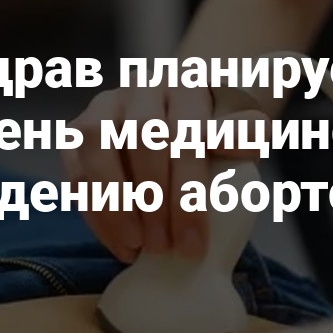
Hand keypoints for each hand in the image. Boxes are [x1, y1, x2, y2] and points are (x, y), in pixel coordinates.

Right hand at [62, 86, 263, 262]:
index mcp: (187, 85)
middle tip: (165, 247)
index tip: (195, 244)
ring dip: (116, 206)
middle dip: (153, 202)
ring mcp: (105, 106)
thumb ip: (246, 134)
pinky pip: (76, 172)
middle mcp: (142, 87)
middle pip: (143, 140)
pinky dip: (95, 213)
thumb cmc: (213, 138)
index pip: (186, 136)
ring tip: (138, 246)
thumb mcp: (239, 134)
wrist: (181, 123)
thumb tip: (256, 132)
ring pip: (99, 150)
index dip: (189, 196)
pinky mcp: (77, 132)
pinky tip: (119, 243)